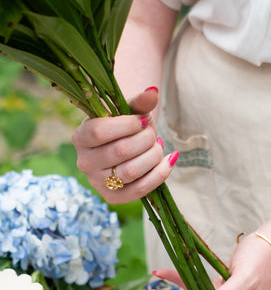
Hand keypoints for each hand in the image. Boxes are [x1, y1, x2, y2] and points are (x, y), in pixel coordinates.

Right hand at [71, 87, 177, 203]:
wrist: (128, 145)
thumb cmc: (128, 125)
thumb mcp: (132, 110)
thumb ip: (140, 101)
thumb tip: (153, 92)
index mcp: (81, 136)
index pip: (99, 132)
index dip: (126, 125)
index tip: (142, 120)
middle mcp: (84, 162)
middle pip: (120, 151)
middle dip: (145, 139)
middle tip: (152, 133)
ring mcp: (97, 182)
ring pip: (131, 171)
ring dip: (154, 155)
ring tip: (157, 146)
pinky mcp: (113, 197)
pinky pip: (140, 190)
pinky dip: (161, 173)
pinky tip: (170, 159)